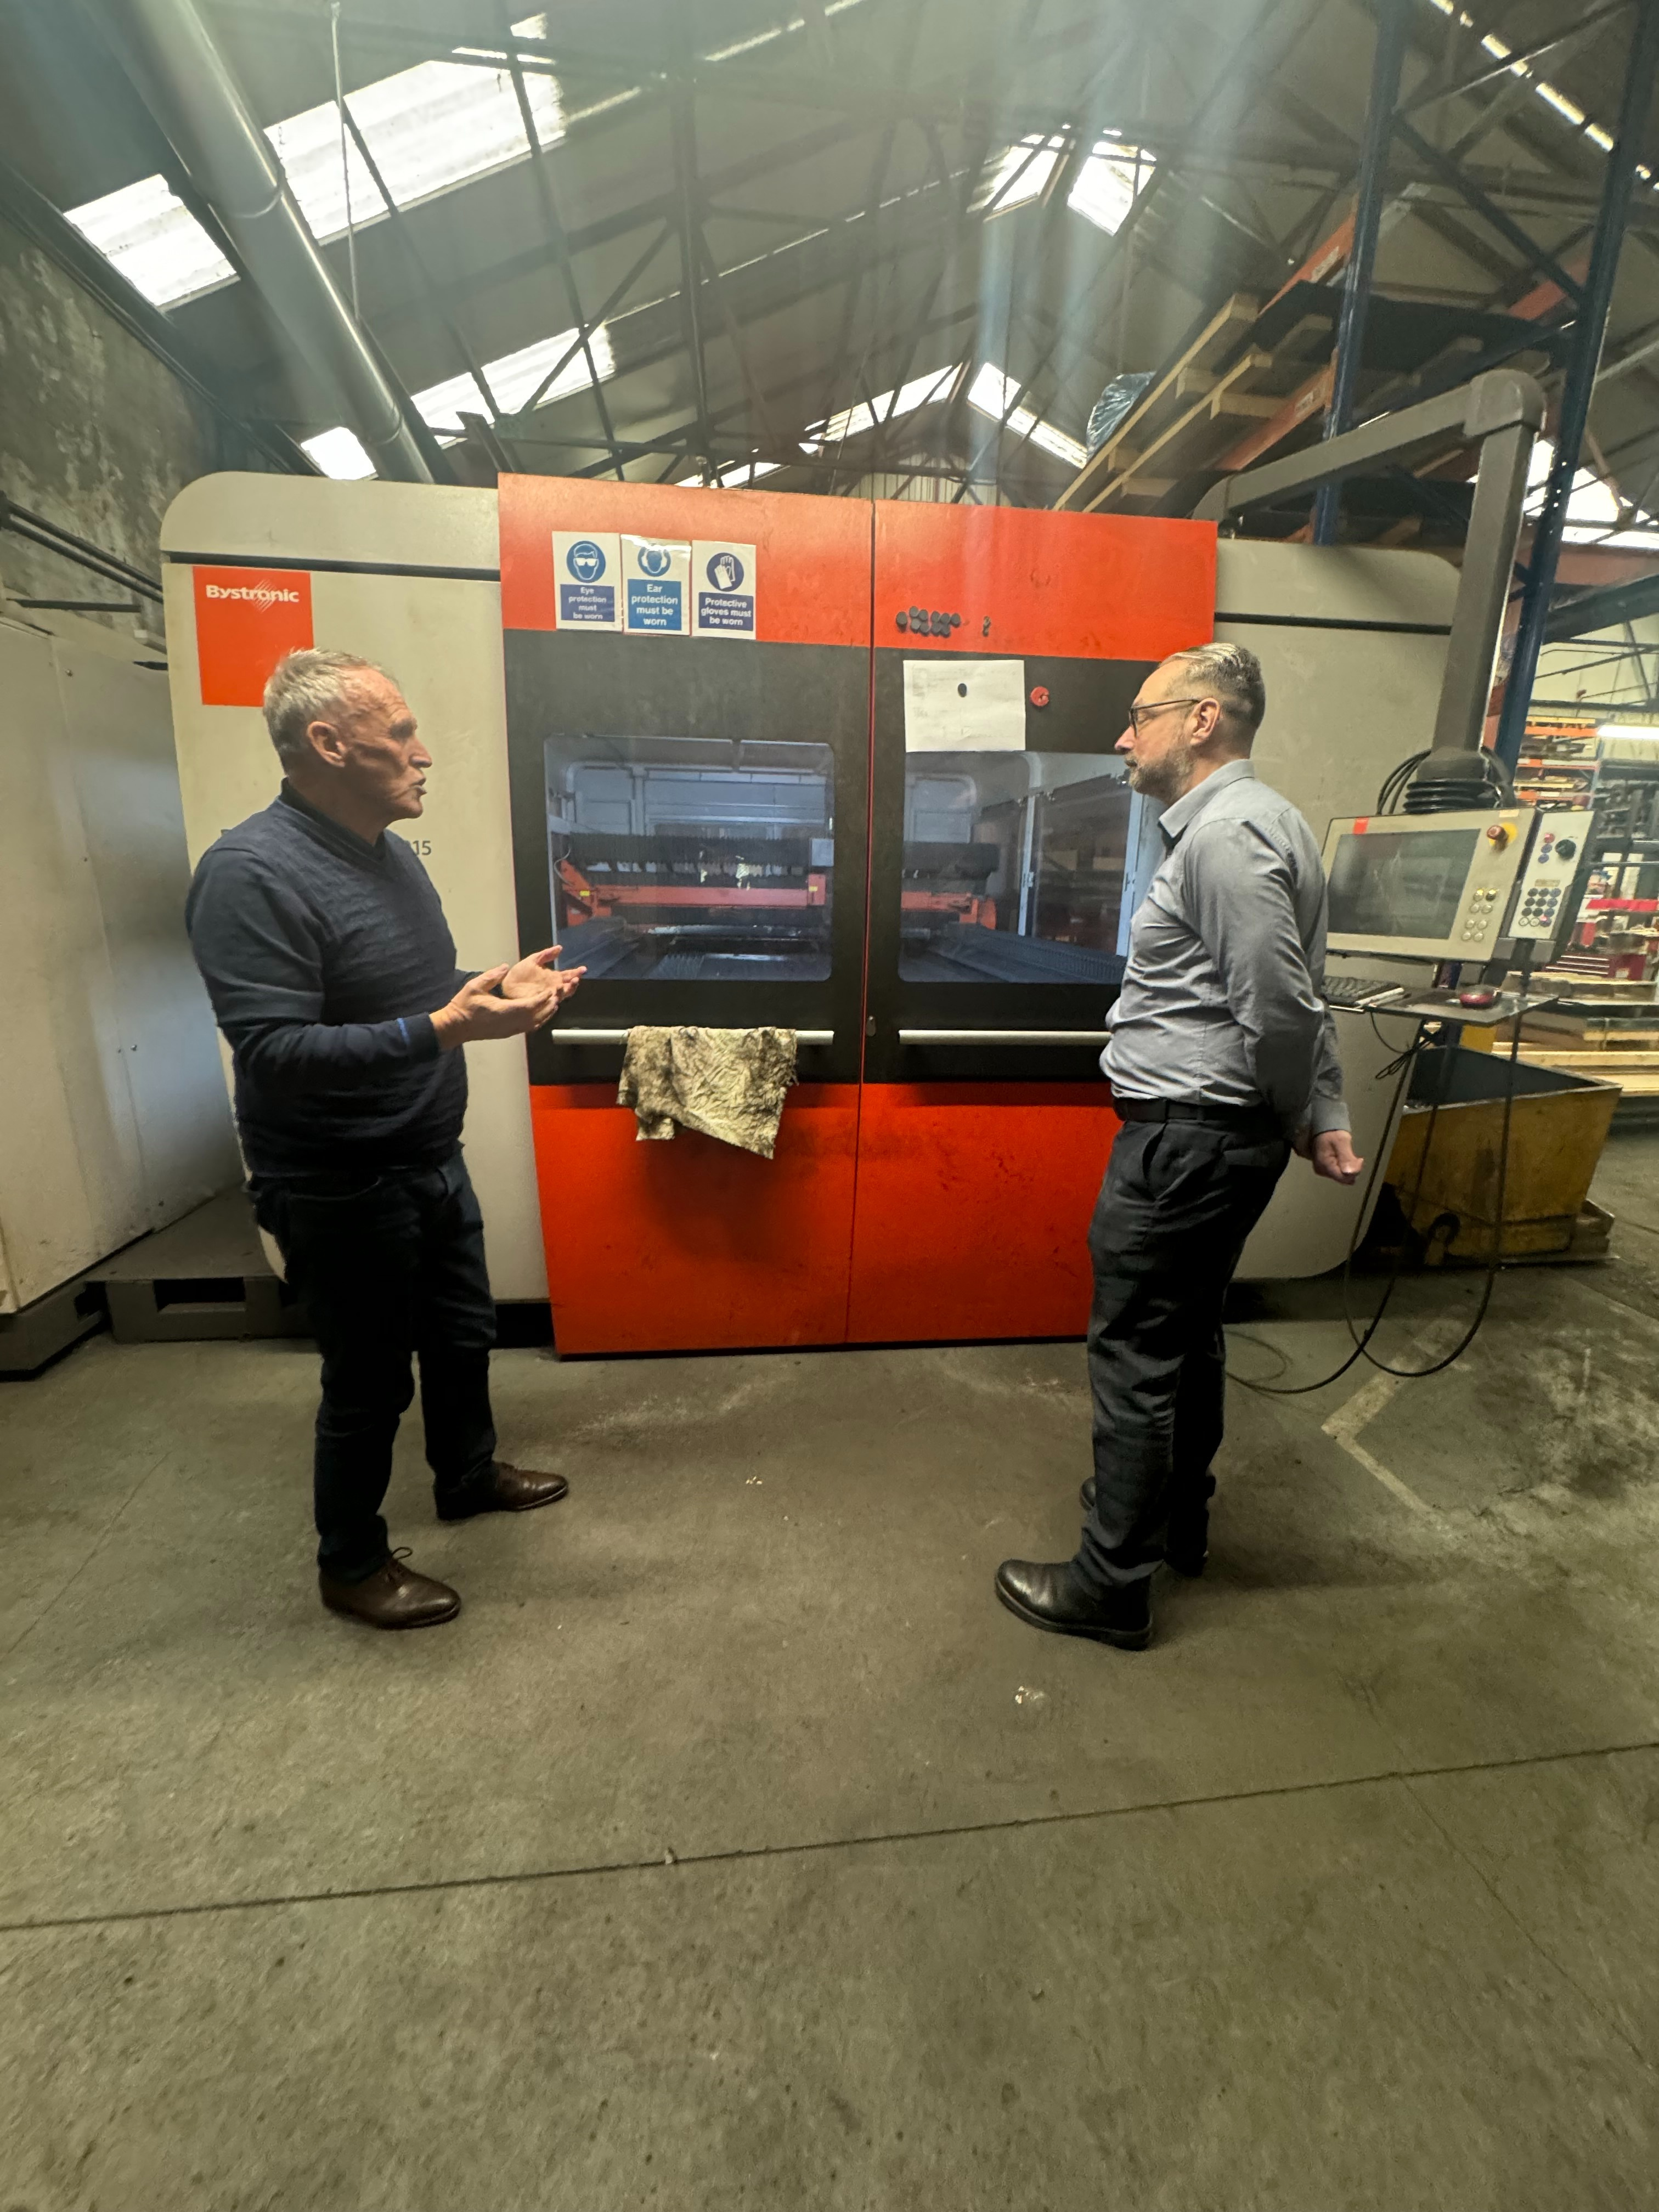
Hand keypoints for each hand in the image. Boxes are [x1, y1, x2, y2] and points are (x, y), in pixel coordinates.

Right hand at [432, 964, 560, 1047]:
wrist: (456, 1026)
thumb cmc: (464, 1006)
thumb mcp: (475, 986)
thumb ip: (492, 976)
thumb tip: (505, 967)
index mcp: (503, 1011)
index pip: (529, 1006)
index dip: (542, 999)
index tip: (550, 991)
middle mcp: (509, 1023)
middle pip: (535, 1017)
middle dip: (547, 1007)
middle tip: (557, 997)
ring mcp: (508, 1030)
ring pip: (533, 1024)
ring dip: (544, 1015)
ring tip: (553, 1005)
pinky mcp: (507, 1033)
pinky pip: (526, 1028)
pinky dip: (537, 1022)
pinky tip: (540, 1016)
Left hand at [501, 944, 585, 1009]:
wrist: (506, 984)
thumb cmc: (519, 973)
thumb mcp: (533, 960)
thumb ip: (546, 955)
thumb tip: (560, 948)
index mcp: (553, 977)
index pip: (568, 975)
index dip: (576, 973)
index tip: (583, 969)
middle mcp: (553, 987)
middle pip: (569, 987)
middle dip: (574, 983)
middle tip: (576, 979)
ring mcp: (548, 995)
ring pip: (562, 995)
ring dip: (565, 991)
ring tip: (564, 985)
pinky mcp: (540, 1002)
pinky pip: (550, 1003)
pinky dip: (555, 1000)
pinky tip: (556, 996)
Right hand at [1308, 1129, 1363, 1184]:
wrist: (1323, 1130)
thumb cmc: (1331, 1134)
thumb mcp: (1342, 1142)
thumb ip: (1347, 1158)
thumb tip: (1351, 1173)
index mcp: (1324, 1165)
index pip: (1345, 1178)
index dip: (1355, 1170)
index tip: (1359, 1159)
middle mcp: (1322, 1171)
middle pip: (1344, 1179)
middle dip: (1352, 1169)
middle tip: (1352, 1156)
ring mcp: (1323, 1171)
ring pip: (1343, 1177)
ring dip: (1349, 1168)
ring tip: (1347, 1155)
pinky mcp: (1325, 1170)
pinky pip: (1340, 1174)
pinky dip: (1345, 1167)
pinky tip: (1344, 1159)